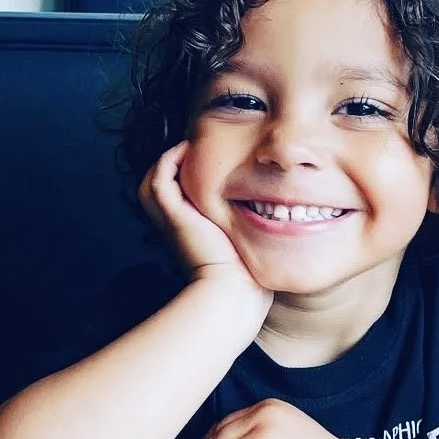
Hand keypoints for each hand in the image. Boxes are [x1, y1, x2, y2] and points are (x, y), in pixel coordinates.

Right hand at [138, 143, 272, 309]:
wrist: (232, 293)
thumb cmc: (245, 278)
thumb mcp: (246, 244)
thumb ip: (252, 228)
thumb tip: (283, 213)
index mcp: (189, 230)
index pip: (177, 194)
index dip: (188, 174)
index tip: (212, 158)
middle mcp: (175, 223)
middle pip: (159, 183)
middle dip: (176, 162)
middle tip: (199, 148)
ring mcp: (172, 218)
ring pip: (155, 178)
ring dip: (171, 158)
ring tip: (193, 145)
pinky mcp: (174, 214)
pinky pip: (160, 177)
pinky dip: (170, 159)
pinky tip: (189, 150)